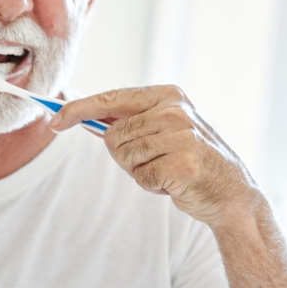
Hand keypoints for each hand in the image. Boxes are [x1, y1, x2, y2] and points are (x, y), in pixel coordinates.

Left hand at [51, 85, 260, 227]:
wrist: (232, 192)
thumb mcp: (162, 131)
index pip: (110, 99)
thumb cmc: (188, 161)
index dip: (77, 110)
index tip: (54, 122)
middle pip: (113, 135)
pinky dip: (151, 185)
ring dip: (138, 171)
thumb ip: (128, 122)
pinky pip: (141, 176)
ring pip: (124, 156)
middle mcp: (174, 110)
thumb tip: (80, 117)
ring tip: (165, 170)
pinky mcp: (183, 163)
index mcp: (167, 95)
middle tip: (152, 161)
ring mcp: (181, 135)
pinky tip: (173, 183)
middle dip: (123, 155)